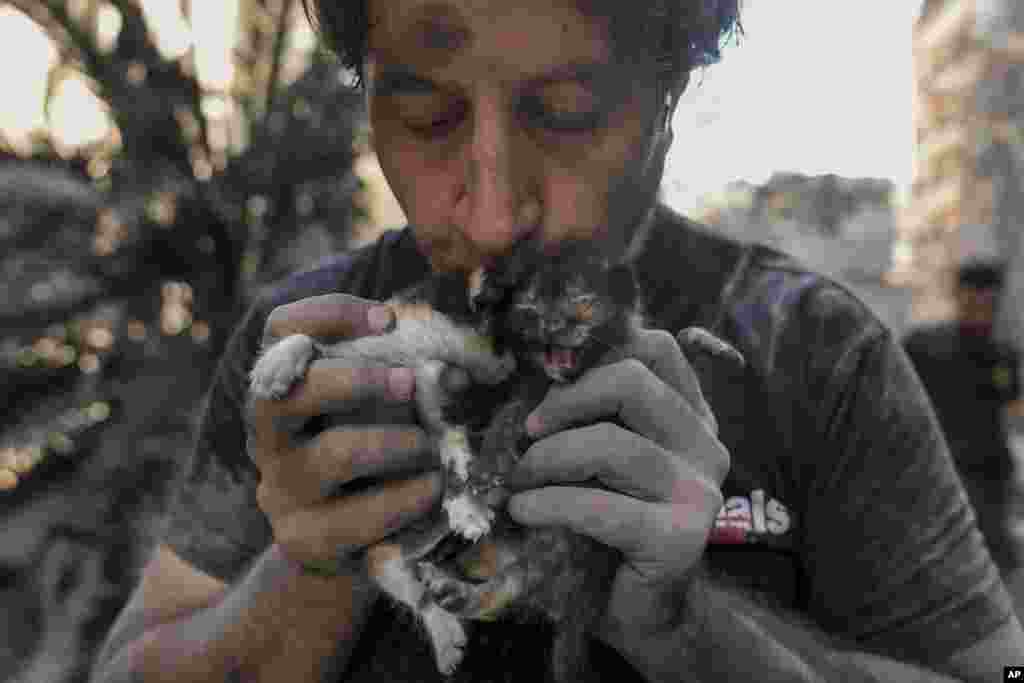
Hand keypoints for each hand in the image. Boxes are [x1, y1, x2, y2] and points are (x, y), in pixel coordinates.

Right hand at [246, 294, 444, 574]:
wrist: (346, 543)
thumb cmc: (373, 455)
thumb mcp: (382, 408)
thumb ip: (407, 381)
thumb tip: (455, 372)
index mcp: (284, 386)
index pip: (280, 329)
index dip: (329, 314)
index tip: (388, 319)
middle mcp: (269, 434)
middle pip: (287, 391)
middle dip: (358, 380)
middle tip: (410, 382)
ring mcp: (283, 488)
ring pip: (337, 453)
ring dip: (399, 443)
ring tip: (430, 446)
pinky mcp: (306, 538)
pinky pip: (362, 516)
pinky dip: (409, 497)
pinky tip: (432, 488)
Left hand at [504, 328, 729, 640]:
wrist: (640, 615)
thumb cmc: (608, 530)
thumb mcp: (598, 461)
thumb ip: (587, 418)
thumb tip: (527, 382)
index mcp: (689, 415)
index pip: (656, 346)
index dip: (595, 355)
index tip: (548, 385)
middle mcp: (705, 444)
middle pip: (632, 380)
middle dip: (565, 401)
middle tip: (527, 432)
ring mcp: (700, 491)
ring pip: (611, 445)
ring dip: (546, 460)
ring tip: (517, 482)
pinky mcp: (680, 538)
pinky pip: (601, 507)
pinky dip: (550, 505)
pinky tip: (524, 512)